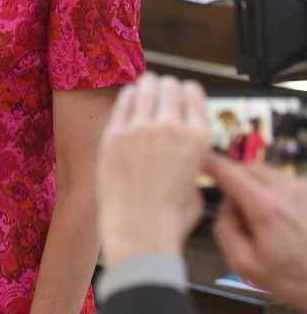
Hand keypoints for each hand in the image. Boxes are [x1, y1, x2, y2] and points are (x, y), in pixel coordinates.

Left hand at [97, 74, 213, 266]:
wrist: (140, 229)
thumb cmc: (170, 217)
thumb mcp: (197, 185)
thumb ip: (194, 162)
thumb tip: (189, 156)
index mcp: (199, 138)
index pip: (194, 96)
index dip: (187, 91)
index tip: (182, 90)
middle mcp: (172, 127)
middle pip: (170, 88)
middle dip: (166, 86)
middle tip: (161, 85)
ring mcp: (141, 128)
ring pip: (145, 89)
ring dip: (147, 85)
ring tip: (145, 84)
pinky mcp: (114, 134)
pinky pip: (123, 104)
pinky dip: (127, 96)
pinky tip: (128, 95)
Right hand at [208, 155, 306, 309]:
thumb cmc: (292, 279)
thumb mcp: (243, 265)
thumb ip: (224, 229)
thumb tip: (225, 205)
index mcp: (265, 206)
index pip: (228, 171)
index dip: (208, 163)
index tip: (197, 161)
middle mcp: (287, 189)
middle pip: (249, 167)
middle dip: (235, 178)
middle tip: (235, 207)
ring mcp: (305, 189)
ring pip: (270, 174)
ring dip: (258, 186)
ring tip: (263, 218)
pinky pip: (288, 183)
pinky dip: (277, 192)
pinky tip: (283, 219)